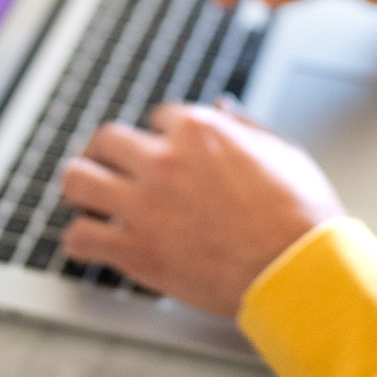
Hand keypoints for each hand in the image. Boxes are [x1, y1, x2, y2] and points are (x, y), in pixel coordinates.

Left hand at [59, 101, 342, 317]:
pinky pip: (79, 238)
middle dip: (107, 152)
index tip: (161, 150)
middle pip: (105, 139)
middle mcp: (164, 161)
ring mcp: (145, 206)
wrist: (299, 270)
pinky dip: (79, 241)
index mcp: (199, 130)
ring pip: (76, 180)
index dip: (159, 135)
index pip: (156, 116)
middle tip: (108, 166)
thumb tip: (222, 106)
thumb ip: (245, 125)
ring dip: (80, 186)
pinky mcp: (136, 252)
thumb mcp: (281, 151)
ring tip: (87, 197)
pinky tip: (89, 242)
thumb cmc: (300, 215)